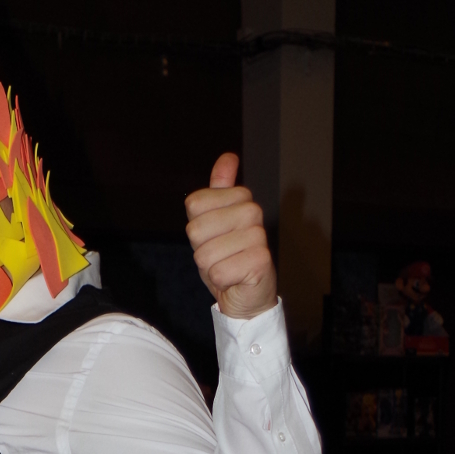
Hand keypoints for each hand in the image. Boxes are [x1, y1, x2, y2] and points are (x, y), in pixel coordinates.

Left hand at [185, 154, 277, 320]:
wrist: (248, 296)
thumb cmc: (229, 259)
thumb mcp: (216, 223)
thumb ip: (219, 191)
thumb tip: (228, 157)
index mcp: (241, 199)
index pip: (194, 204)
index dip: (196, 227)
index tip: (214, 236)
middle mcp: (252, 213)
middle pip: (195, 230)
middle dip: (201, 250)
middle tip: (220, 255)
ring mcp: (258, 236)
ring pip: (205, 254)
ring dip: (210, 268)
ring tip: (227, 266)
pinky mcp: (260, 262)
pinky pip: (218, 272)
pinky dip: (221, 281)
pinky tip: (235, 279)